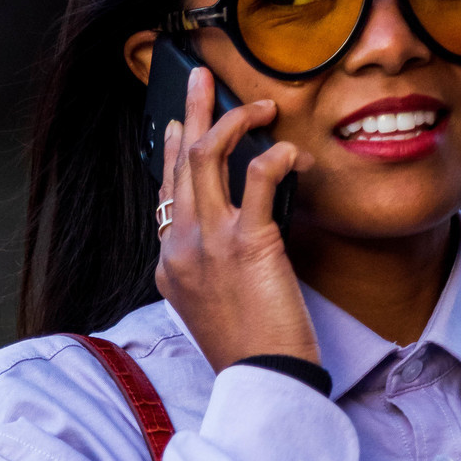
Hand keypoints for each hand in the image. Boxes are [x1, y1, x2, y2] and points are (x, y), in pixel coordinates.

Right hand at [154, 67, 320, 372]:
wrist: (261, 382)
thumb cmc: (248, 353)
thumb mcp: (213, 309)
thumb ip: (212, 270)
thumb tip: (237, 240)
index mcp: (170, 265)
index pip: (166, 196)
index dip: (172, 153)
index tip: (180, 126)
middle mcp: (181, 247)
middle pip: (181, 164)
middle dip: (192, 112)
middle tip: (202, 78)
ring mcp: (210, 242)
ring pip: (208, 158)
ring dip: (232, 119)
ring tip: (258, 102)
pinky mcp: (249, 243)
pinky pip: (260, 179)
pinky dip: (277, 157)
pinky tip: (294, 154)